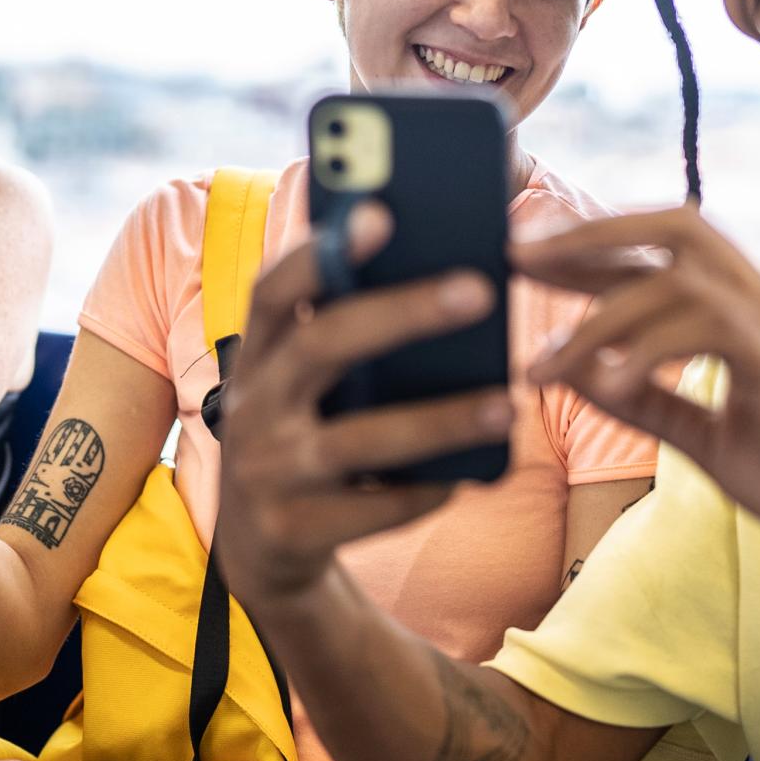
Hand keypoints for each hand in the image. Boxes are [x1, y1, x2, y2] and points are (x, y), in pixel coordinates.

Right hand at [212, 203, 513, 606]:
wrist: (264, 546)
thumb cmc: (310, 433)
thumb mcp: (308, 384)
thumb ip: (348, 333)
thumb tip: (450, 271)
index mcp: (258, 355)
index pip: (273, 289)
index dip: (319, 250)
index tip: (380, 214)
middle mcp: (254, 406)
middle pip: (322, 346)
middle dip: (401, 313)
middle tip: (479, 291)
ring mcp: (267, 471)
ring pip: (359, 440)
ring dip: (438, 421)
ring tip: (505, 405)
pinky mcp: (292, 530)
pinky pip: (373, 509)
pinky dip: (424, 491)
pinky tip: (467, 476)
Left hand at [516, 207, 759, 570]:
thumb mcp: (708, 439)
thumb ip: (647, 402)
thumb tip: (573, 369)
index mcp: (748, 315)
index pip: (663, 253)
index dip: (593, 248)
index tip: (526, 260)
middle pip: (675, 226)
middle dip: (592, 235)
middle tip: (520, 259)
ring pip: (679, 280)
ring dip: (600, 317)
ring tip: (544, 365)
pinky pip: (711, 329)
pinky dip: (650, 350)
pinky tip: (608, 386)